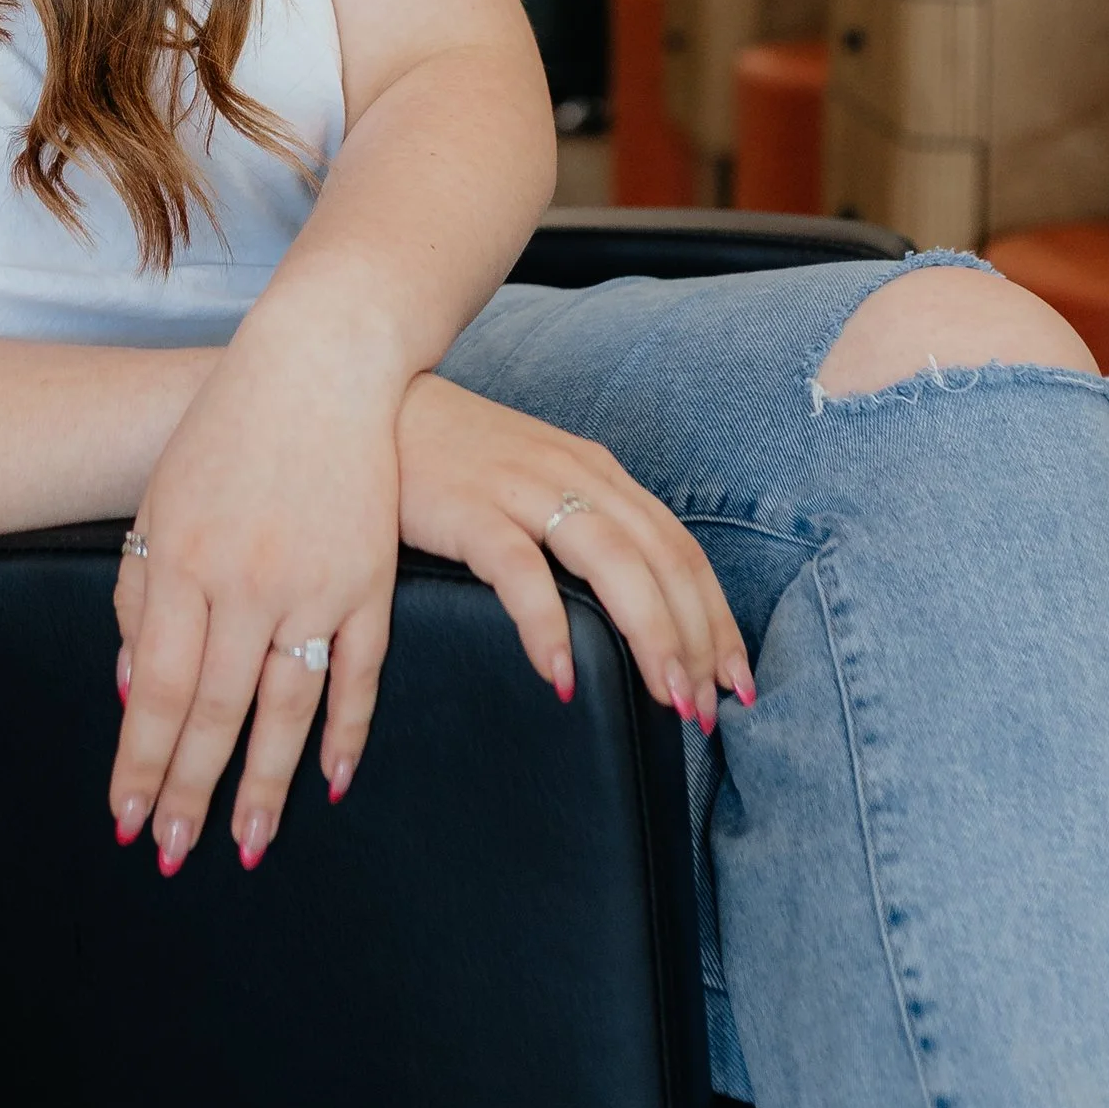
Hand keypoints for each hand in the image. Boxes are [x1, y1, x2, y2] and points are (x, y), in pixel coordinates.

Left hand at [108, 316, 400, 876]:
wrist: (320, 364)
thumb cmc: (226, 431)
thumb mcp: (161, 502)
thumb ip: (141, 596)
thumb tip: (136, 694)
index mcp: (185, 561)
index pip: (160, 690)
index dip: (142, 762)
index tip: (125, 820)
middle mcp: (248, 581)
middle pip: (217, 712)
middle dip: (191, 792)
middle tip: (173, 855)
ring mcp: (317, 583)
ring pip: (288, 708)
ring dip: (265, 787)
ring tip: (248, 847)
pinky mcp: (370, 579)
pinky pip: (360, 673)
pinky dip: (346, 732)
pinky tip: (328, 783)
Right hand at [394, 374, 753, 730]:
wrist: (372, 397)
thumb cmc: (452, 455)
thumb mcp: (535, 480)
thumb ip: (579, 527)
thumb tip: (629, 606)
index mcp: (598, 472)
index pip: (680, 550)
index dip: (716, 618)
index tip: (736, 681)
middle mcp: (575, 475)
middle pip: (661, 561)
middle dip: (698, 640)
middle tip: (711, 710)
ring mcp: (524, 489)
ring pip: (613, 563)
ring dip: (652, 635)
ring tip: (669, 696)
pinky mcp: (469, 509)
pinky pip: (521, 571)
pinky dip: (548, 626)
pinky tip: (562, 676)